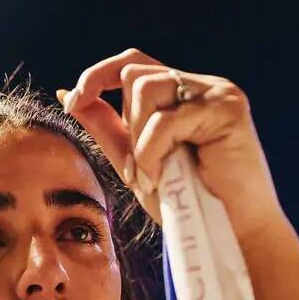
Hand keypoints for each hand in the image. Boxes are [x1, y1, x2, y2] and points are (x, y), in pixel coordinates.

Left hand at [61, 48, 286, 241]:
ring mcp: (217, 93)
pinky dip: (152, 153)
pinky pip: (165, 120)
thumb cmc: (189, 205)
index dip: (97, 75)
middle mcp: (202, 86)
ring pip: (145, 88)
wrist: (229, 235)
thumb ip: (106, 128)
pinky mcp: (228, 108)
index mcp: (182, 95)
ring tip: (154, 175)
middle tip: (140, 168)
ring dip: (138, 140)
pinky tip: (162, 179)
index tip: (72, 102)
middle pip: (134, 74)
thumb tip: (69, 96)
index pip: (133, 64)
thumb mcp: (135, 161)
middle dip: (125, 124)